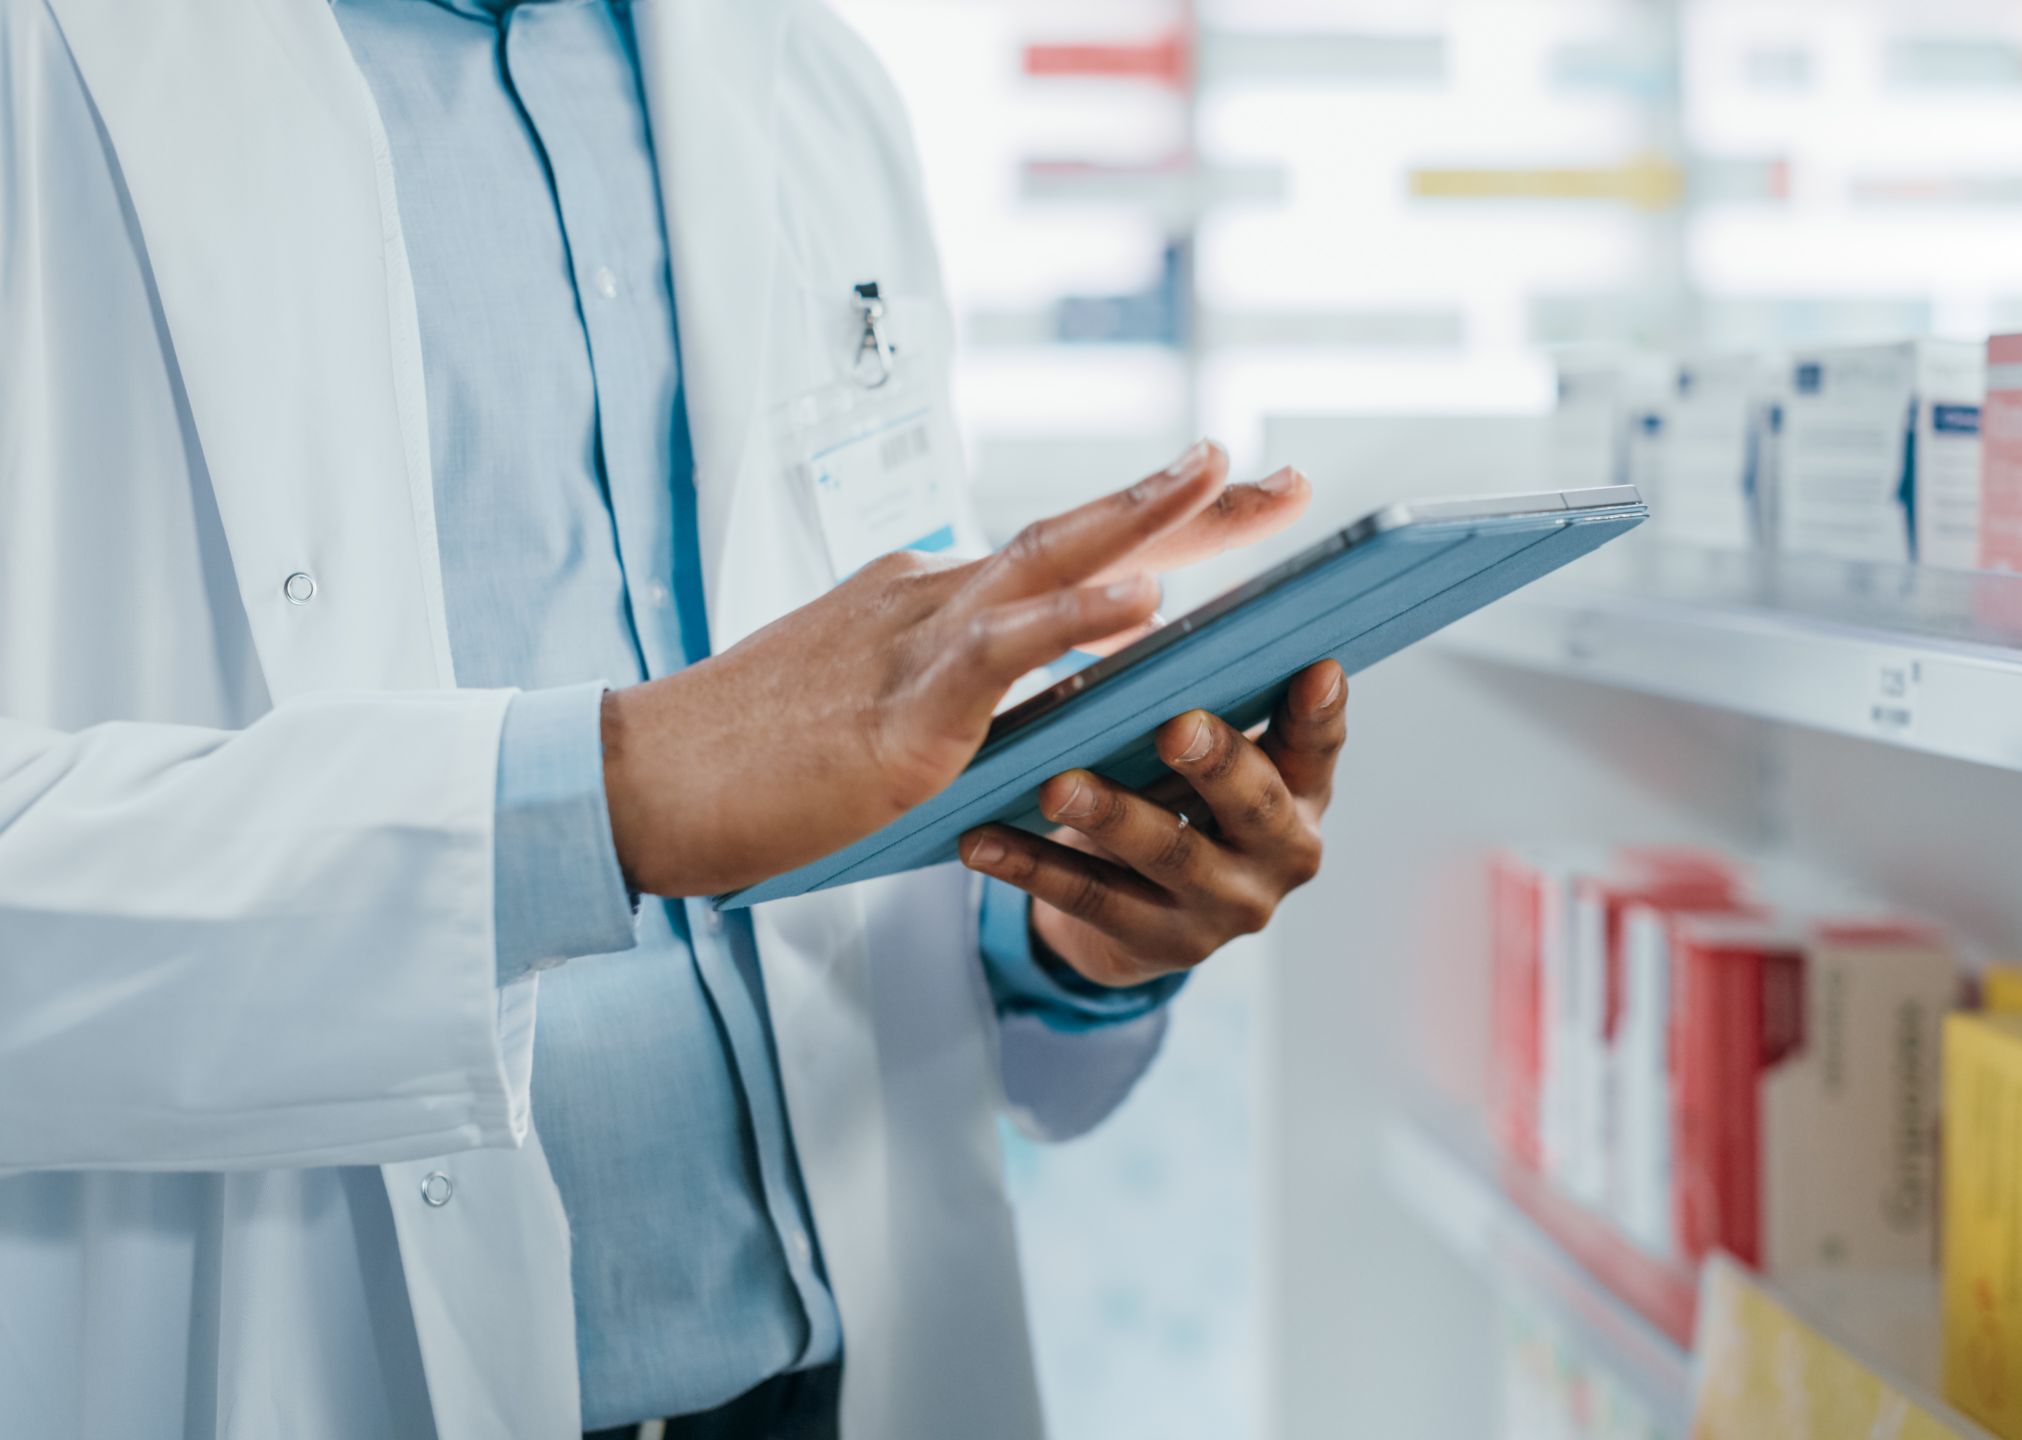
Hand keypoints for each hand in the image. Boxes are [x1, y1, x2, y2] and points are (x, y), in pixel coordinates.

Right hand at [601, 442, 1305, 896]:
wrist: (645, 780)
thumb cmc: (751, 757)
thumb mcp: (874, 707)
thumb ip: (952, 694)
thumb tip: (1026, 699)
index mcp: (929, 600)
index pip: (1064, 549)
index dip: (1157, 522)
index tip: (1236, 495)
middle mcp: (931, 598)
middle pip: (1079, 533)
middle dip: (1187, 506)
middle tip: (1279, 476)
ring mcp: (916, 644)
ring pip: (1048, 563)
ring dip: (1143, 522)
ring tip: (1224, 482)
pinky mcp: (901, 709)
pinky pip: (1004, 650)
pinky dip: (1077, 619)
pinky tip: (1143, 602)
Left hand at [958, 660, 1349, 987]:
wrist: (1144, 916)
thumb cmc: (1180, 800)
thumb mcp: (1213, 759)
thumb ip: (1211, 703)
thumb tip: (1153, 611)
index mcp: (1302, 791)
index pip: (1320, 746)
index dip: (1321, 712)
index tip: (1316, 668)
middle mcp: (1281, 854)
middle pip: (1253, 803)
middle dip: (1215, 763)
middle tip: (1175, 728)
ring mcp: (1226, 907)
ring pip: (1167, 853)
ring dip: (1109, 814)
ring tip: (1056, 785)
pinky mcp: (1160, 945)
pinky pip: (1089, 899)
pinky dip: (1031, 866)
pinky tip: (980, 841)